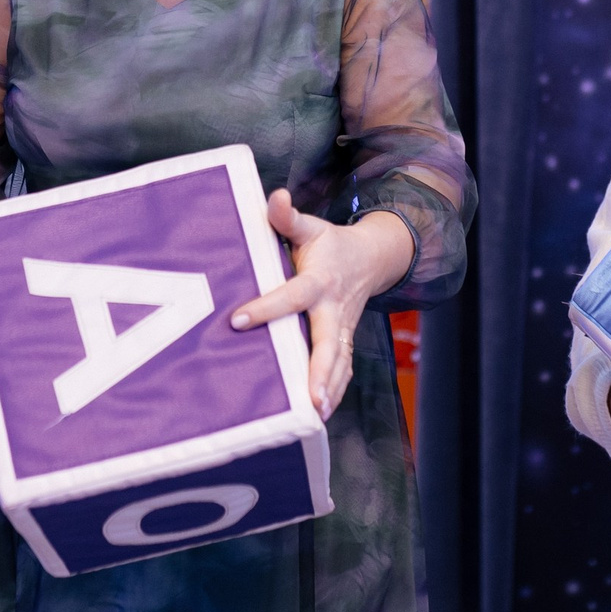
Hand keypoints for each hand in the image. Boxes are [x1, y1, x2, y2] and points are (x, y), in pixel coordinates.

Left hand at [228, 191, 412, 421]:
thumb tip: (274, 197)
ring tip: (316, 414)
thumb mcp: (311, 226)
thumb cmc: (330, 244)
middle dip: (319, 370)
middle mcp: (333, 309)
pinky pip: (342, 369)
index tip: (238, 320)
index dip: (266, 307)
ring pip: (338, 362)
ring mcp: (342, 329)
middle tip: (310, 397)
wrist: (373, 258)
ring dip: (330, 389)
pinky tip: (320, 414)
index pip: (292, 296)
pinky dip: (335, 391)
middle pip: (328, 342)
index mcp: (319, 280)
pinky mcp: (344, 341)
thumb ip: (287, 217)